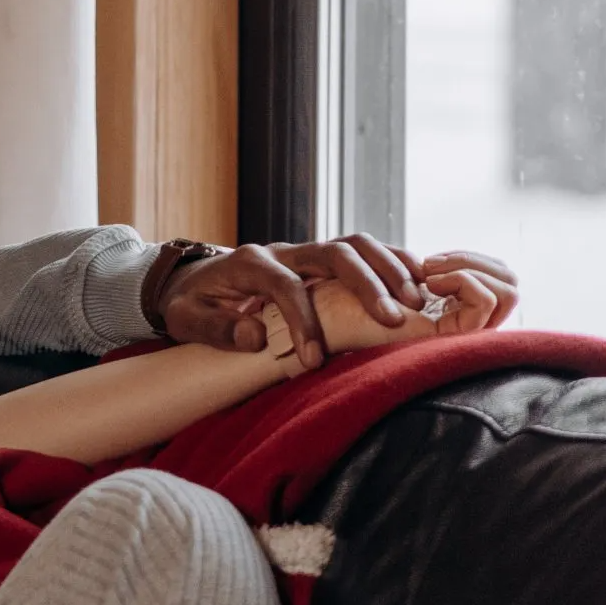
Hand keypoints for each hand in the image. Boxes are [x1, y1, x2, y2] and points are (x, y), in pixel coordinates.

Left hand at [159, 235, 518, 369]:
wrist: (191, 280)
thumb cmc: (191, 303)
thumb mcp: (186, 319)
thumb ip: (216, 330)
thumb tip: (255, 336)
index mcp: (248, 263)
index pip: (286, 285)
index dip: (304, 321)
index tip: (316, 359)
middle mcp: (282, 250)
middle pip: (335, 252)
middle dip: (366, 284)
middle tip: (393, 319)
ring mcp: (304, 251)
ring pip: (356, 245)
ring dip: (388, 270)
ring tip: (416, 303)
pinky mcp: (320, 260)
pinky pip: (362, 252)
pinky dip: (392, 262)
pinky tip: (419, 284)